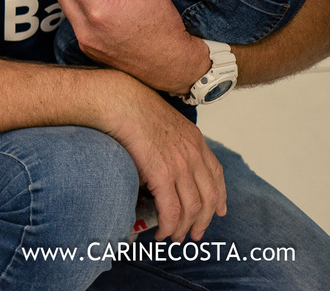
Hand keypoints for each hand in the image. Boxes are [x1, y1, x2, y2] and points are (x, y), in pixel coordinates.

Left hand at [57, 0, 208, 94]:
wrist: (173, 65)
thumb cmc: (164, 27)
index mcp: (99, 13)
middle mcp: (86, 31)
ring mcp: (86, 44)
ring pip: (72, 10)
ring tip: (119, 2)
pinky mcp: (90, 52)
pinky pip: (80, 25)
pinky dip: (92, 14)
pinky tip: (117, 17)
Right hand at [101, 75, 226, 241]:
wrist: (117, 100)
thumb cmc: (129, 106)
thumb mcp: (161, 120)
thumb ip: (169, 141)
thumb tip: (159, 162)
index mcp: (194, 139)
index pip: (216, 174)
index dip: (220, 196)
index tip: (219, 211)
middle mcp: (193, 154)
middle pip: (208, 197)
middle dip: (203, 220)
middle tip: (195, 235)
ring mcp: (180, 164)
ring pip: (192, 208)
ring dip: (185, 228)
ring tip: (175, 238)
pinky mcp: (162, 173)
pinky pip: (171, 209)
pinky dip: (169, 225)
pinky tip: (163, 233)